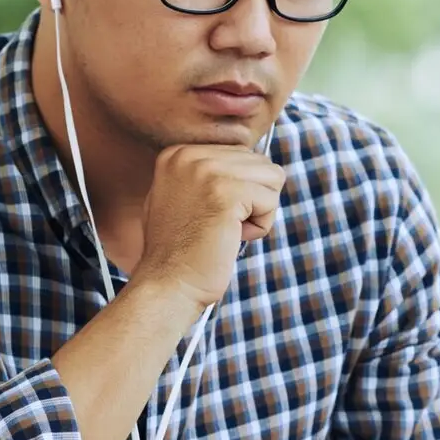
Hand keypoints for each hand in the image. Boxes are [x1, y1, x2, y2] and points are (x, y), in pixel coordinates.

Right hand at [133, 144, 285, 315]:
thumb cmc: (179, 252)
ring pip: (271, 179)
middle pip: (260, 163)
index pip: (242, 155)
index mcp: (179, 153)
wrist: (167, 285)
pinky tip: (232, 238)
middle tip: (220, 226)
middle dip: (252, 199)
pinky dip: (260, 226)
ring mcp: (208, 171)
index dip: (239, 192)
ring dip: (259, 211)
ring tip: (227, 230)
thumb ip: (207, 175)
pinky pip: (270, 201)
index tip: (209, 216)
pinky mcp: (227, 192)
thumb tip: (252, 161)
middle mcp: (190, 155)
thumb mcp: (183, 197)